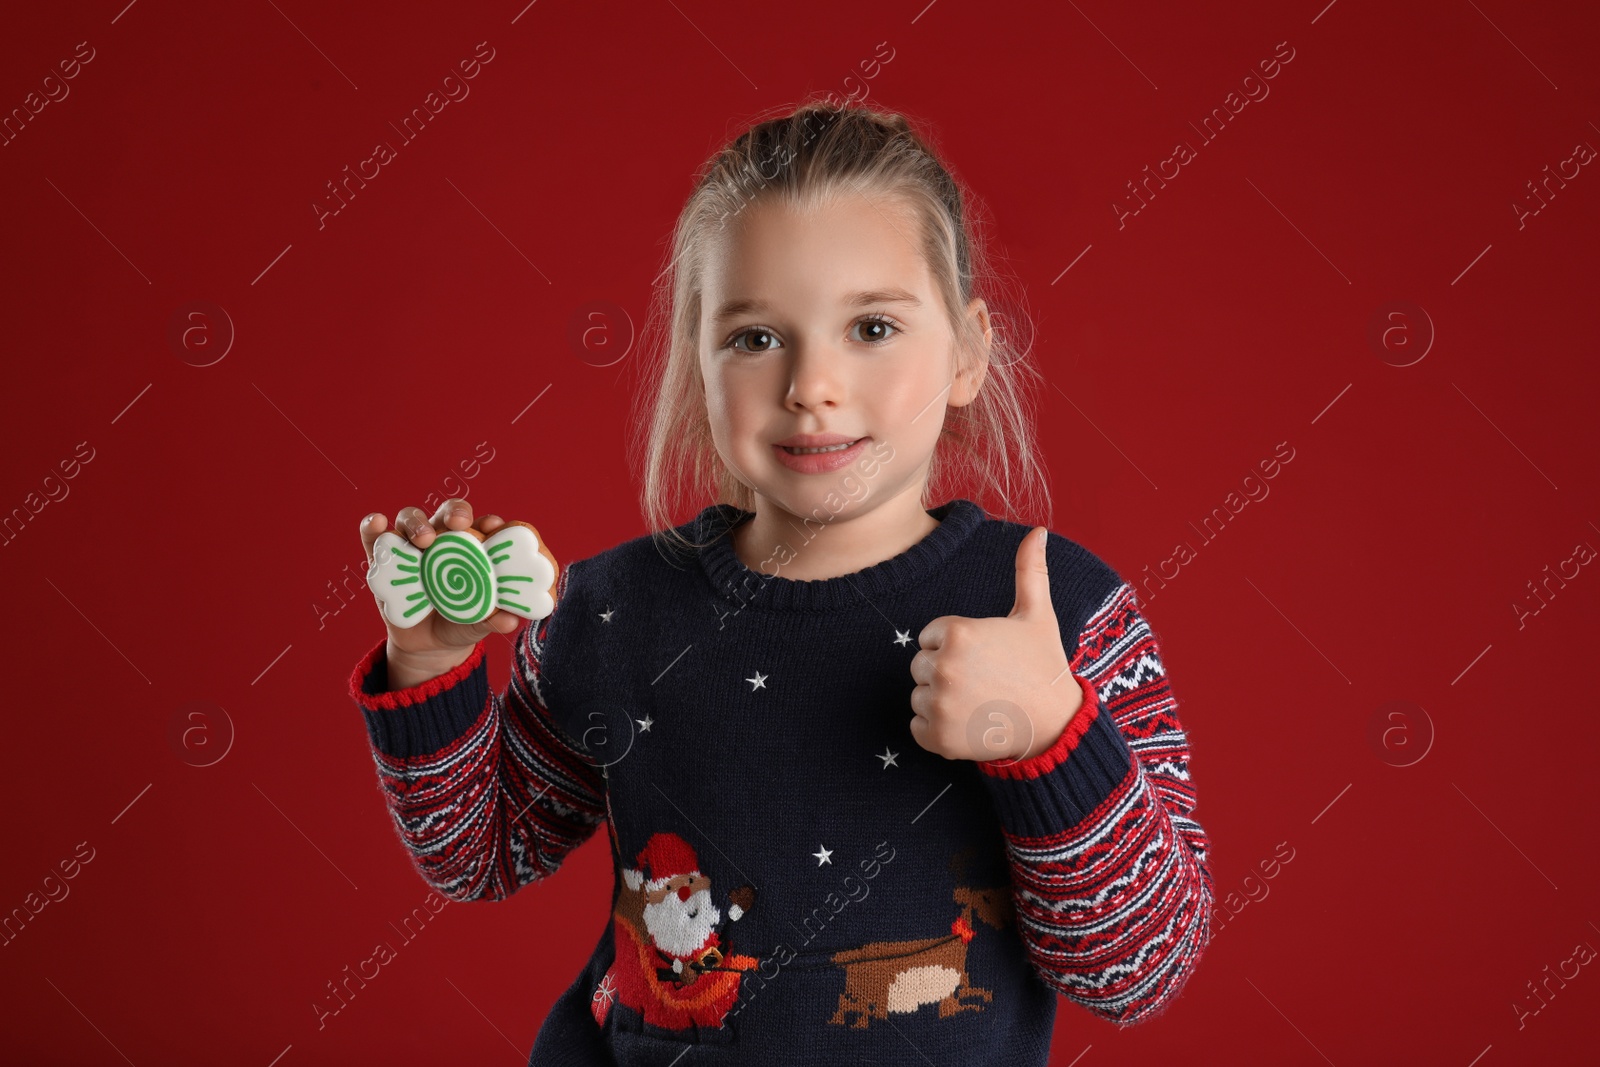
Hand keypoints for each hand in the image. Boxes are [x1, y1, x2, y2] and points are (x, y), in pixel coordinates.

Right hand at [358, 498, 522, 681]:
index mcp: (472, 548)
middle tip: (458, 524)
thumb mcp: (478, 624)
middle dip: (453, 513)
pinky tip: (377, 524)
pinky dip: (373, 526)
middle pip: (446, 514)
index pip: (481, 526)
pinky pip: (374, 537)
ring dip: (416, 522)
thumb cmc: (461, 623)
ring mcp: (410, 547)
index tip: (493, 527)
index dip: (488, 522)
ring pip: (411, 519)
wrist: (427, 645)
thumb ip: (494, 620)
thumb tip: (511, 622)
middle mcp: (442, 540)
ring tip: (423, 539)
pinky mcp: (381, 559)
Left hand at [908, 527, 1084, 763]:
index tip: (985, 658)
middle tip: (983, 682)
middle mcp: (943, 667)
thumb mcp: (1038, 615)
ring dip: (942, 702)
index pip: (929, 636)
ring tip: (979, 703)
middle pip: (920, 665)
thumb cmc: (1044, 666)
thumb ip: (1029, 571)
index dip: (956, 646)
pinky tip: (969, 724)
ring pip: (919, 696)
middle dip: (946, 672)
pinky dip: (936, 730)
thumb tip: (1039, 531)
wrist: (1056, 726)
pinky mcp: (937, 738)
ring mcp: (939, 705)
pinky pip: (916, 727)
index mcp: (958, 632)